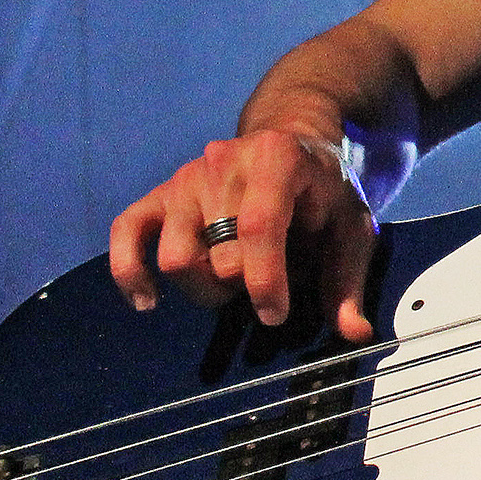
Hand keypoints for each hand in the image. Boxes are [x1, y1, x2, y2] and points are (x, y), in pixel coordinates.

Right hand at [107, 127, 380, 342]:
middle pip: (216, 254)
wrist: (292, 145)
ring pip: (175, 258)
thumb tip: (355, 333)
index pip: (258, 226)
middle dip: (242, 286)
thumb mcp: (352, 227)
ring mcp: (186, 177)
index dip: (265, 280)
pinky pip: (126, 232)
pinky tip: (149, 301)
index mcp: (277, 158)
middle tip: (266, 280)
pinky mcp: (159, 194)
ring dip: (203, 286)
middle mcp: (223, 160)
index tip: (275, 313)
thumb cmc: (324, 192)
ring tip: (232, 278)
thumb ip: (349, 281)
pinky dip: (130, 271)